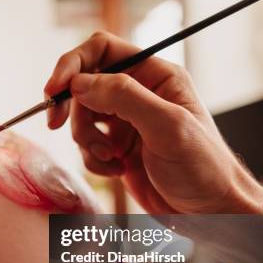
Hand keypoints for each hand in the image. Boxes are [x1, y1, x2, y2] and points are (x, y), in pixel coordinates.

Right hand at [44, 31, 262, 213]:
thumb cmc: (203, 167)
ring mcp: (125, 121)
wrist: (209, 212)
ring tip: (111, 157)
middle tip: (54, 123)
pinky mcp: (116, 147)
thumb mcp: (168, 127)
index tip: (54, 89)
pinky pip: (86, 145)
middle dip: (72, 107)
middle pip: (83, 84)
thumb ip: (124, 98)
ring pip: (81, 117)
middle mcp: (137, 92)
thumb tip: (79, 83)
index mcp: (154, 75)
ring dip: (87, 140)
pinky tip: (117, 170)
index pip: (102, 50)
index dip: (72, 64)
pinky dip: (93, 159)